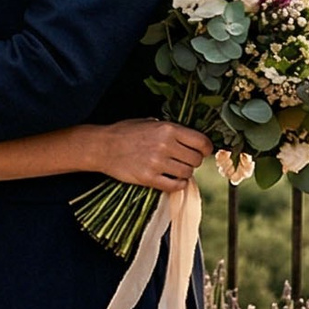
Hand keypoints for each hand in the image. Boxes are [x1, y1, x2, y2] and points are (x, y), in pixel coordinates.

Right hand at [92, 120, 212, 190]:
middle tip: (184, 160)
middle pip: (196, 160)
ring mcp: (157, 163)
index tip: (203, 151)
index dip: (206, 148)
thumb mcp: (149, 122)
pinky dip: (177, 184)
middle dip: (193, 161)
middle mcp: (165, 145)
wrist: (102, 146)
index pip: (202, 142)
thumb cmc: (125, 132)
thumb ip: (171, 130)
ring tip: (174, 168)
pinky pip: (175, 186)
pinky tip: (171, 179)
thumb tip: (192, 139)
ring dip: (184, 172)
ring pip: (187, 173)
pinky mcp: (149, 178)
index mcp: (168, 129)